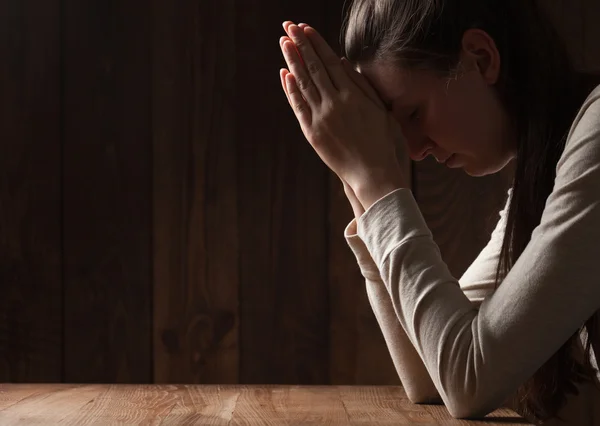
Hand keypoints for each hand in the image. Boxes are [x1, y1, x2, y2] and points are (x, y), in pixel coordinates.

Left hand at [279, 22, 406, 209]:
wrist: (372, 174)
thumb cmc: (383, 143)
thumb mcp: (380, 110)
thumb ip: (361, 86)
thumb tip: (343, 63)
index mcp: (353, 95)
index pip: (329, 62)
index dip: (316, 44)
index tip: (305, 29)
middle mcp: (335, 103)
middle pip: (313, 68)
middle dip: (300, 45)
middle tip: (288, 27)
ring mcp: (321, 118)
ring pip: (303, 84)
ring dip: (292, 62)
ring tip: (284, 43)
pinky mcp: (312, 132)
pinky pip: (298, 107)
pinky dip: (291, 90)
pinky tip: (285, 74)